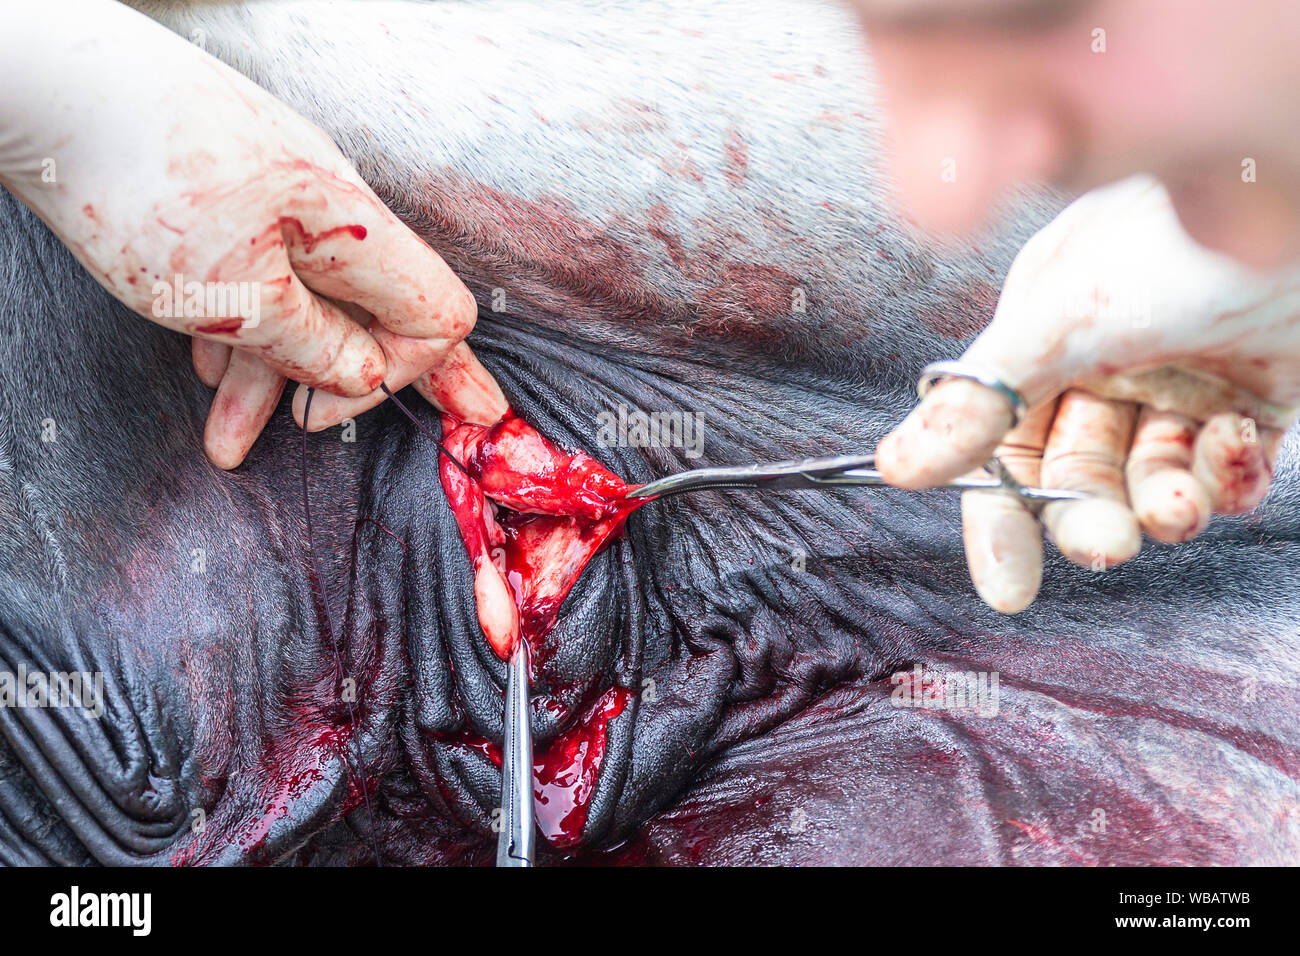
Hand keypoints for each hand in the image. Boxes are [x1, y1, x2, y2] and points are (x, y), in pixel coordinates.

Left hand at [0, 1, 505, 468]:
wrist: (48, 83)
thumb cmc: (140, 182)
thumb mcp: (234, 298)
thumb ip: (313, 347)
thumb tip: (363, 375)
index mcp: (351, 230)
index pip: (434, 311)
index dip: (404, 374)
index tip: (326, 409)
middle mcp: (329, 207)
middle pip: (375, 309)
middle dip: (367, 382)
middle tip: (455, 418)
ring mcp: (280, 192)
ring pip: (299, 297)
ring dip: (269, 373)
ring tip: (229, 438)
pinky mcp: (233, 188)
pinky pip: (258, 268)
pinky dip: (238, 324)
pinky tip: (204, 368)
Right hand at [876, 176, 1299, 611]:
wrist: (1296, 183)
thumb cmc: (1182, 234)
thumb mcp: (1064, 320)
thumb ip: (980, 398)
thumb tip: (896, 466)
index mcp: (1045, 337)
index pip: (1002, 446)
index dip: (999, 518)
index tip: (1007, 589)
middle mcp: (1107, 365)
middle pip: (1079, 475)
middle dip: (1090, 515)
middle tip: (1106, 542)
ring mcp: (1183, 384)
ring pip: (1154, 480)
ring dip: (1164, 505)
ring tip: (1178, 504)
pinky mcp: (1256, 398)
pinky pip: (1230, 471)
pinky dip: (1232, 478)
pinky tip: (1238, 446)